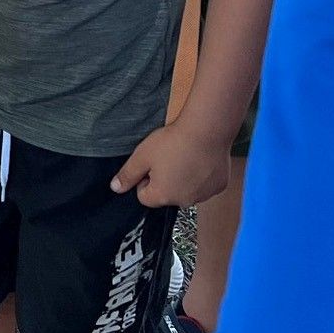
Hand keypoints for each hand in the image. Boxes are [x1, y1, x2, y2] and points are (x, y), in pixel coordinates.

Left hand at [110, 121, 230, 208]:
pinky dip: (201, 175)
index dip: (144, 179)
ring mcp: (203, 195)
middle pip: (166, 194)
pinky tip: (200, 159)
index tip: (151, 163)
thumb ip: (128, 174)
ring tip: (185, 156)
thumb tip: (115, 188)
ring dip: (183, 178)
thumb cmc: (173, 142)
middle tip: (169, 157)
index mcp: (163, 196)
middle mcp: (184, 201)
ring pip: (186, 190)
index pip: (144, 197)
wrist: (207, 131)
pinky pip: (204, 185)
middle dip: (164, 180)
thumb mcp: (142, 155)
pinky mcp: (218, 186)